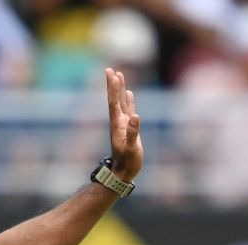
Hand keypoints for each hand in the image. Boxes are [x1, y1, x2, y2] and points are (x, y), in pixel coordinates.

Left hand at [104, 66, 142, 181]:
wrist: (124, 172)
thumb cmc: (127, 162)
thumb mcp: (131, 148)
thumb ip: (133, 132)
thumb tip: (135, 116)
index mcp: (117, 124)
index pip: (114, 102)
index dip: (113, 88)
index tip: (111, 74)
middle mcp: (119, 122)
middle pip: (115, 99)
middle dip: (113, 84)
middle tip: (111, 70)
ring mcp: (124, 124)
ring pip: (121, 102)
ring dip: (120, 89)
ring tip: (119, 75)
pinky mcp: (129, 128)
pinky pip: (129, 110)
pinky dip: (128, 100)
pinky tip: (129, 93)